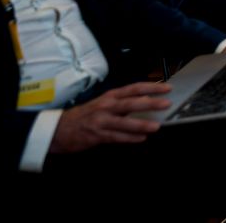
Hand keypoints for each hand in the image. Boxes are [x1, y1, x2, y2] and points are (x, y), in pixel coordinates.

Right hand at [50, 83, 171, 151]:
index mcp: (110, 96)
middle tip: (166, 104)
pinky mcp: (96, 135)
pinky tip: (141, 139)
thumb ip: (122, 103)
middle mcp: (106, 106)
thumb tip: (146, 103)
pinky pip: (116, 137)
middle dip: (150, 103)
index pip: (134, 88)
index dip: (151, 87)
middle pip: (131, 102)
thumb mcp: (103, 104)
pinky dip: (130, 138)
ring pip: (125, 122)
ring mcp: (101, 121)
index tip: (166, 88)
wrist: (58, 129)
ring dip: (142, 124)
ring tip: (156, 126)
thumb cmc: (85, 116)